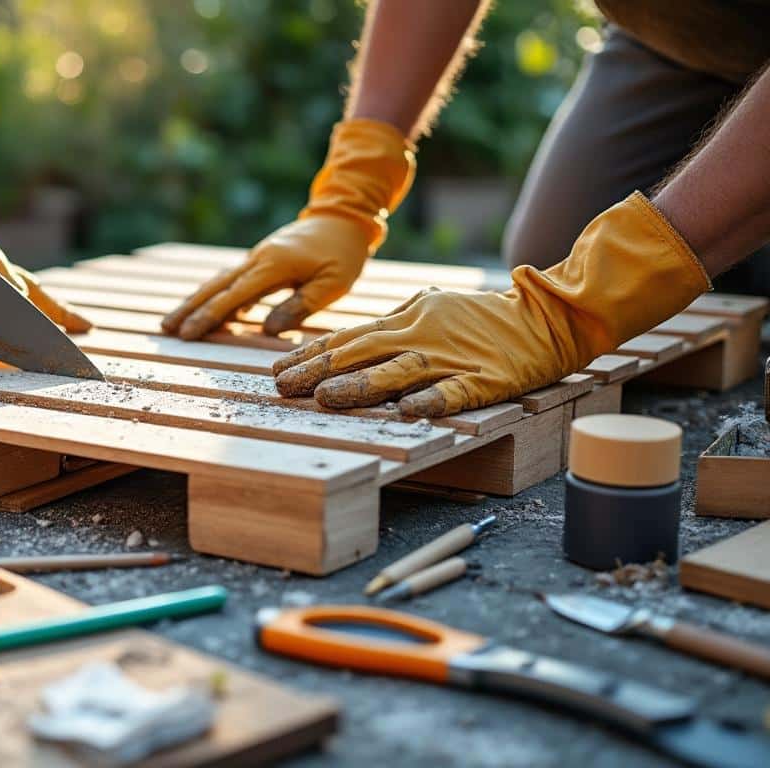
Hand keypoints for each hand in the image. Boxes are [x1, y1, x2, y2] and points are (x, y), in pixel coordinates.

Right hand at [162, 119, 414, 339]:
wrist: (344, 216)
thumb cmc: (343, 254)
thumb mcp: (333, 284)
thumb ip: (299, 306)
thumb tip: (266, 330)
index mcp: (273, 266)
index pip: (234, 296)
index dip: (209, 317)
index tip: (187, 334)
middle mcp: (258, 259)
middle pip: (216, 287)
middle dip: (189, 309)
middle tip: (165, 328)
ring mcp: (257, 257)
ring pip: (219, 281)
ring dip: (195, 301)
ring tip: (174, 320)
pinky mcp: (261, 258)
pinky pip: (232, 279)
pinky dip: (215, 294)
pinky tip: (209, 310)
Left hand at [272, 193, 710, 416]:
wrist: (548, 314)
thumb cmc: (484, 317)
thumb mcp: (430, 308)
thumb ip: (392, 324)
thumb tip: (348, 343)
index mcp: (407, 319)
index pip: (348, 338)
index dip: (310, 355)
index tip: (276, 371)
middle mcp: (421, 335)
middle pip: (361, 353)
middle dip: (318, 372)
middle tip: (282, 389)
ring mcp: (452, 357)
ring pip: (397, 371)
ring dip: (360, 386)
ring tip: (324, 399)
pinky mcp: (484, 378)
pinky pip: (454, 392)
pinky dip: (430, 402)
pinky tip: (406, 413)